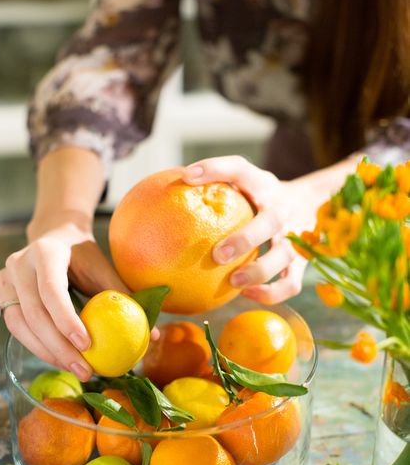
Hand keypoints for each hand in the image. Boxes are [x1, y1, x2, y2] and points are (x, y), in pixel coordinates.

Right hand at [0, 224, 127, 379]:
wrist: (56, 234)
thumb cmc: (84, 254)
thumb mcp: (105, 267)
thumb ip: (127, 297)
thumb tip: (155, 334)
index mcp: (44, 252)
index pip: (51, 290)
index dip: (66, 319)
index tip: (87, 344)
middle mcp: (17, 265)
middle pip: (33, 314)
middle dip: (59, 346)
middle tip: (87, 370)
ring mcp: (2, 280)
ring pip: (16, 324)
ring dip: (41, 352)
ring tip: (72, 372)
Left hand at [182, 156, 315, 303]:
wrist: (307, 204)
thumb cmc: (256, 198)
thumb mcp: (239, 184)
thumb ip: (207, 188)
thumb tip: (157, 197)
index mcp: (263, 185)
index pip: (240, 170)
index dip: (215, 170)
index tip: (188, 177)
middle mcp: (282, 209)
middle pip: (270, 221)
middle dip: (245, 239)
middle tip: (218, 254)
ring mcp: (295, 237)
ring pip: (284, 256)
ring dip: (259, 271)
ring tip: (233, 282)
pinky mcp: (301, 263)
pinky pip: (290, 283)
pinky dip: (271, 293)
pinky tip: (245, 295)